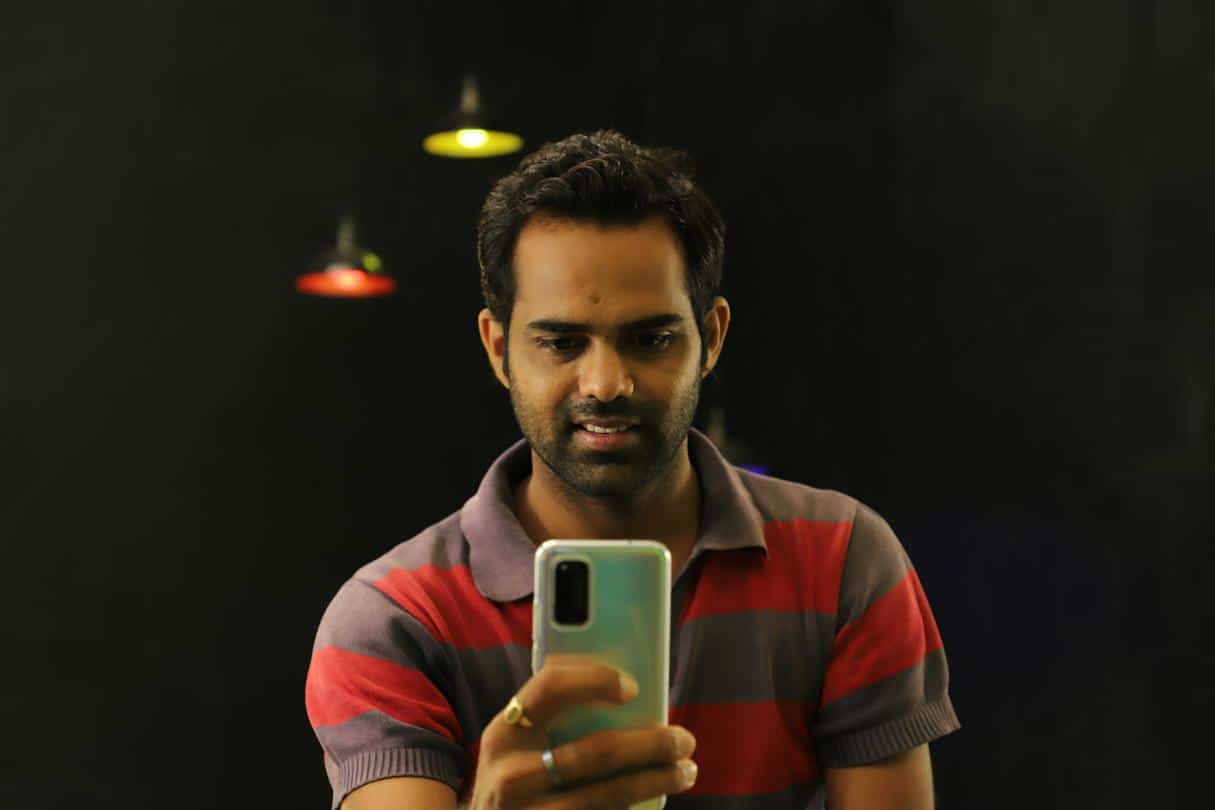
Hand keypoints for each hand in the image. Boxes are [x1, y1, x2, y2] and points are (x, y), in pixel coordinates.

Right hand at [468, 654, 696, 808]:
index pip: (549, 689)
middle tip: (684, 739)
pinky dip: (634, 809)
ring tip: (685, 770)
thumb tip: (621, 677)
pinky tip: (656, 798)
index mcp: (504, 732)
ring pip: (606, 796)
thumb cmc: (515, 774)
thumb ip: (553, 712)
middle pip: (594, 752)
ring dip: (655, 781)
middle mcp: (511, 775)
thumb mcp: (518, 742)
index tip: (634, 687)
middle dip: (650, 745)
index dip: (594, 681)